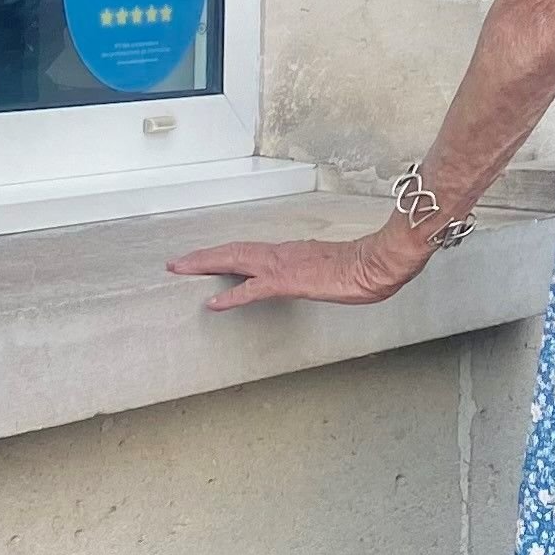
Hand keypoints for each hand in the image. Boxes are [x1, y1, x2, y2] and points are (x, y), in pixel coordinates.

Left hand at [170, 222, 432, 309]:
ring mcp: (283, 266)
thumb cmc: (364, 267)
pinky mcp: (289, 281)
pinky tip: (214, 302)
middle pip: (233, 252)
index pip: (249, 252)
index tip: (203, 259)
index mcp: (291, 253)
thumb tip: (319, 274)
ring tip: (181, 269)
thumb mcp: (335, 269)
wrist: (378, 262)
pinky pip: (253, 289)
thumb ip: (321, 271)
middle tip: (176, 262)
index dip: (223, 255)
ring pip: (235, 261)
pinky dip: (231, 296)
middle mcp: (282, 254)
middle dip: (203, 257)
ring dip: (206, 265)